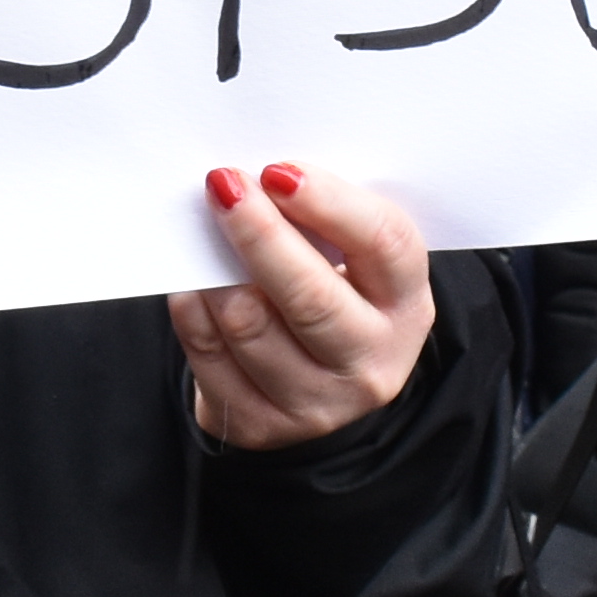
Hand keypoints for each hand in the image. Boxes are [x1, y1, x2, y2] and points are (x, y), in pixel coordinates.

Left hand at [173, 164, 435, 449]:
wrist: (314, 387)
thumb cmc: (331, 295)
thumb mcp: (352, 262)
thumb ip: (322, 222)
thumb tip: (258, 180)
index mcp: (405, 304)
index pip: (382, 244)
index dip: (331, 203)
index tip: (279, 171)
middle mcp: (370, 361)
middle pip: (311, 295)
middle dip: (259, 233)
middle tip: (223, 184)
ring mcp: (316, 403)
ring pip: (249, 323)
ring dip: (214, 270)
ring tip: (202, 234)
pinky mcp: (259, 425)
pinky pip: (208, 354)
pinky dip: (192, 307)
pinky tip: (193, 283)